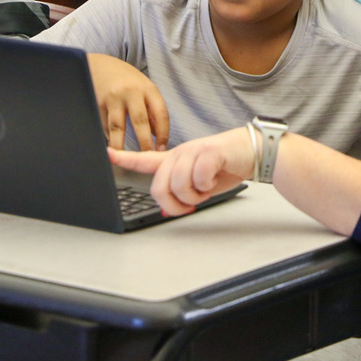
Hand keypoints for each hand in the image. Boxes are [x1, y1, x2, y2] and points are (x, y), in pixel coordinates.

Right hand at [87, 53, 168, 150]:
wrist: (99, 64)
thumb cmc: (126, 79)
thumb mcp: (144, 89)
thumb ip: (152, 110)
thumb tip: (157, 137)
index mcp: (148, 89)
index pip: (161, 114)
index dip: (163, 134)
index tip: (162, 149)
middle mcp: (131, 92)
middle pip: (140, 121)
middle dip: (144, 143)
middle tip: (146, 157)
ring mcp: (113, 98)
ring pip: (118, 127)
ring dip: (122, 146)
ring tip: (125, 158)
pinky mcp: (97, 104)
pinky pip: (104, 126)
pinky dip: (109, 138)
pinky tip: (112, 147)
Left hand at [108, 126, 254, 214]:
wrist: (253, 152)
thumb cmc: (225, 167)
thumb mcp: (199, 186)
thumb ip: (181, 195)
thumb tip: (164, 209)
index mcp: (175, 160)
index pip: (144, 159)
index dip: (124, 157)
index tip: (108, 153)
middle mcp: (180, 153)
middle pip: (159, 186)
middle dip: (175, 203)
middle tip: (191, 203)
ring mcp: (194, 151)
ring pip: (179, 184)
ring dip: (194, 196)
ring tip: (205, 190)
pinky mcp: (210, 152)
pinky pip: (198, 176)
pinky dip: (207, 185)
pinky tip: (213, 180)